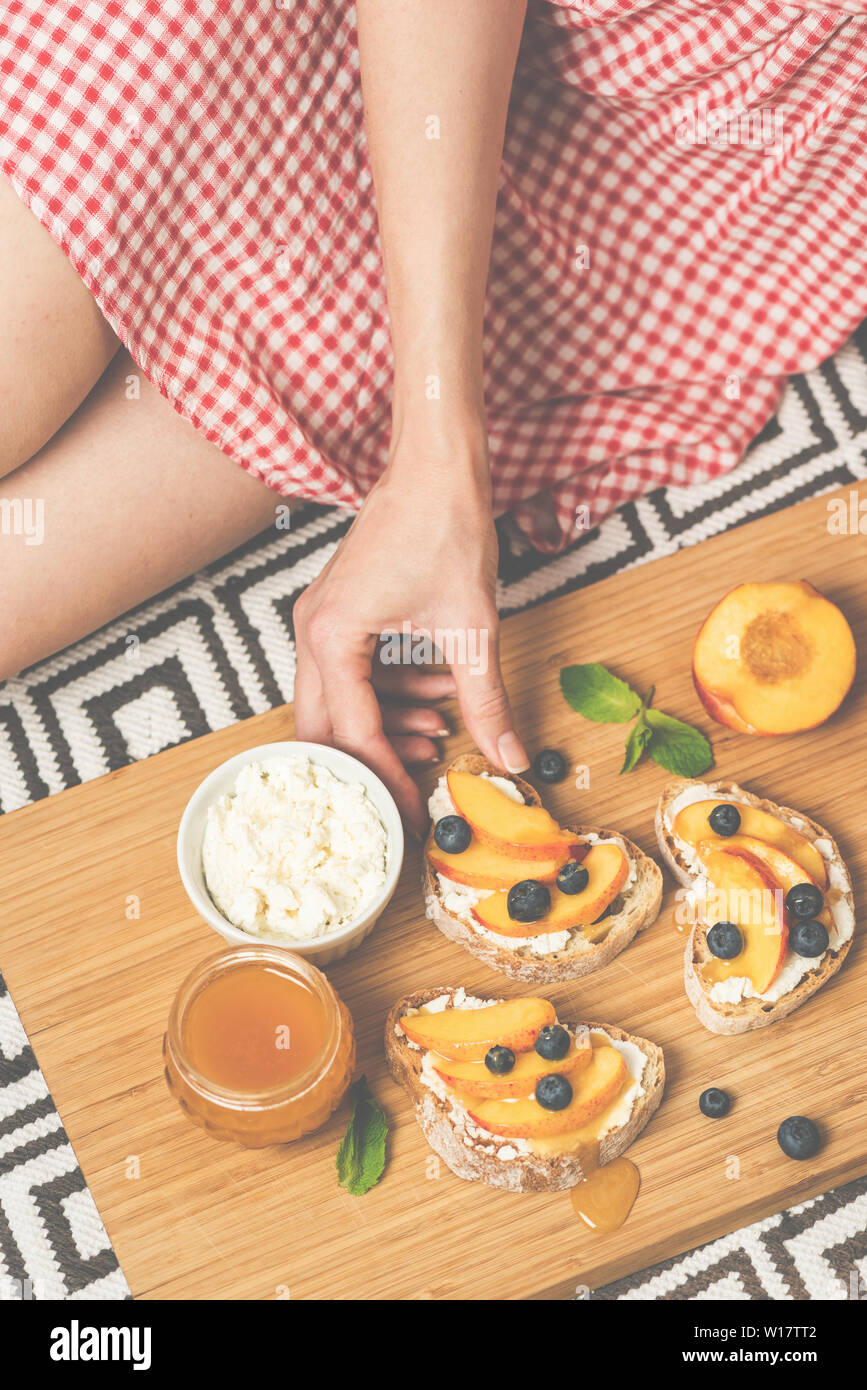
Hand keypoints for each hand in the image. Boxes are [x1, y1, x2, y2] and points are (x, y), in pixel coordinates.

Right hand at [292, 431, 528, 836]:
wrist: (438, 464)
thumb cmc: (445, 526)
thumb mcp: (472, 628)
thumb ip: (487, 701)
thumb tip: (510, 758)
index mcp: (332, 638)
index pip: (352, 735)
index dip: (384, 781)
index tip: (412, 815)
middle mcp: (313, 632)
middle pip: (326, 727)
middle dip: (373, 761)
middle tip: (414, 791)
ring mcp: (321, 621)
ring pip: (341, 703)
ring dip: (390, 725)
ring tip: (444, 733)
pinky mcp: (340, 613)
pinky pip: (355, 674)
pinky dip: (392, 693)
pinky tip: (440, 697)